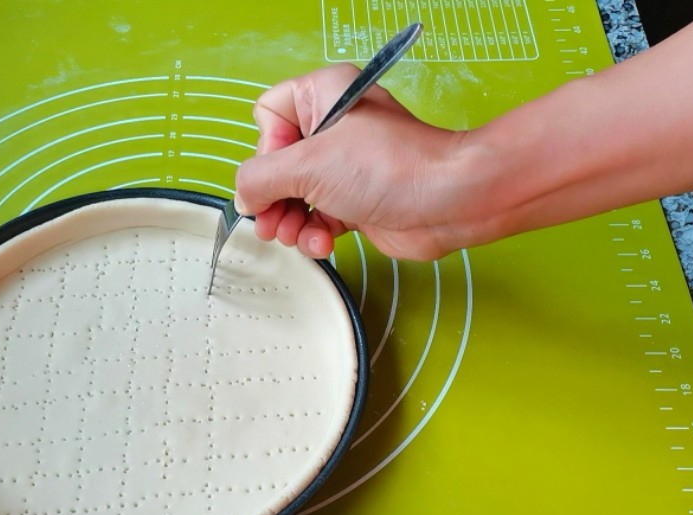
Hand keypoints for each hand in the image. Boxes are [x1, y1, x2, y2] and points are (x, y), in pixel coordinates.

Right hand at [235, 64, 495, 261]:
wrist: (448, 202)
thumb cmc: (392, 167)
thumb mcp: (308, 166)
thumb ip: (260, 180)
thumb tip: (244, 197)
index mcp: (322, 95)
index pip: (268, 116)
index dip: (266, 149)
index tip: (278, 173)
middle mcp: (333, 127)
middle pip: (276, 163)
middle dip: (273, 197)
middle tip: (271, 221)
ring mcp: (345, 165)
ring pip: (293, 195)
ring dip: (290, 221)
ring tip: (296, 233)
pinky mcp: (355, 199)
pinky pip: (316, 217)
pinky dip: (313, 233)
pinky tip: (323, 241)